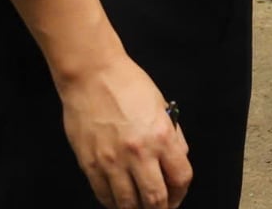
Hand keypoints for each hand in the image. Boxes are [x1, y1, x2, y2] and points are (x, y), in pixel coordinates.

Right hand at [57, 57, 191, 208]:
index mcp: (162, 137)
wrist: (92, 76)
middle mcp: (139, 153)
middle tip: (161, 208)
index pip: (180, 177)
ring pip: (127, 203)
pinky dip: (113, 203)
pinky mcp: (89, 165)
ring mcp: (112, 162)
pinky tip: (119, 201)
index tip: (178, 195)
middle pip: (155, 198)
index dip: (182, 193)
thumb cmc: (129, 85)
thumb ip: (173, 137)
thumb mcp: (162, 107)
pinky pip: (103, 195)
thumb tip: (178, 160)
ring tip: (140, 207)